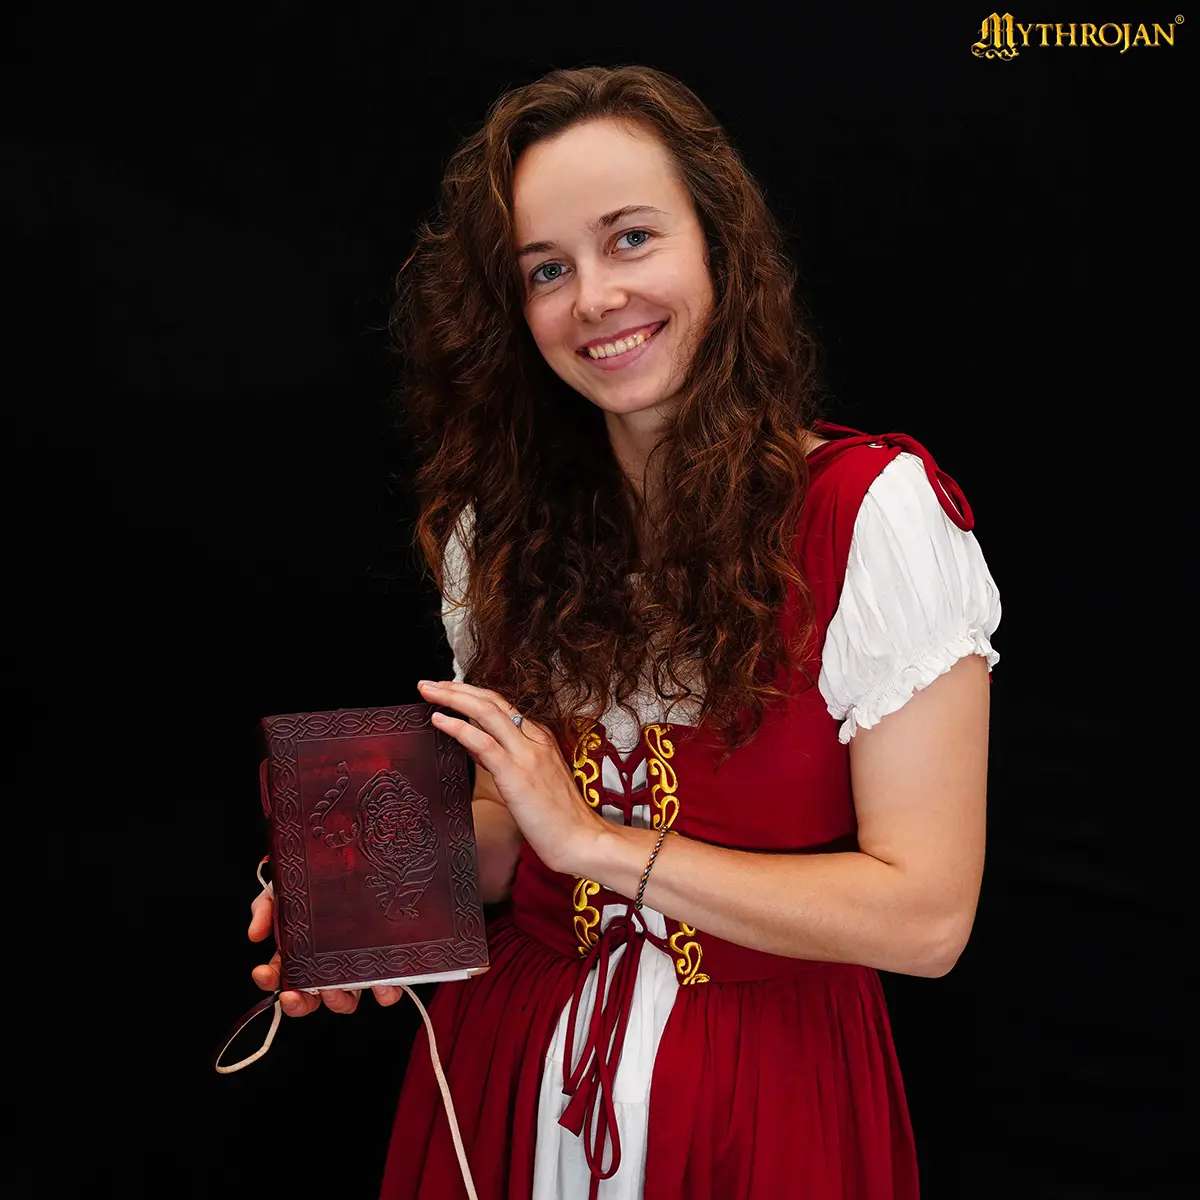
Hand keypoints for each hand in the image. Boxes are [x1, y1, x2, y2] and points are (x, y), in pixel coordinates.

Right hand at [247, 884, 405, 1014]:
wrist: (351, 857)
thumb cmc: (316, 880)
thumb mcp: (283, 890)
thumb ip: (265, 909)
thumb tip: (255, 934)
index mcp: (299, 955)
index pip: (279, 979)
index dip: (269, 981)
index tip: (262, 972)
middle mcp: (325, 967)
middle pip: (310, 1001)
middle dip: (300, 1002)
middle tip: (298, 990)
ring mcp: (354, 968)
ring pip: (345, 1002)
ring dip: (338, 1000)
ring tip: (337, 984)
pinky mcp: (384, 964)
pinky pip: (386, 990)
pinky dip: (385, 993)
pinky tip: (382, 982)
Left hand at [418, 679, 608, 874]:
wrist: (582, 840)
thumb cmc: (558, 819)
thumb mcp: (529, 780)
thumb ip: (502, 759)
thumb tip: (473, 745)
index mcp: (540, 738)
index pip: (501, 706)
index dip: (472, 694)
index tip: (448, 691)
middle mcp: (534, 739)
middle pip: (491, 701)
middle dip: (457, 688)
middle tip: (429, 683)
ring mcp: (526, 754)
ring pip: (485, 712)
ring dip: (452, 697)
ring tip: (427, 691)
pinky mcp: (516, 774)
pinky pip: (482, 742)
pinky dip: (457, 727)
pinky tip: (438, 721)